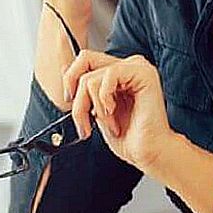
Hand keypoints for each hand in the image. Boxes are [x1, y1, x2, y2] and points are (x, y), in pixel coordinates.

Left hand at [62, 50, 175, 171]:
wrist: (148, 152)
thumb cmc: (129, 137)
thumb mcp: (96, 110)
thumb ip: (85, 89)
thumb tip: (64, 68)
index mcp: (119, 72)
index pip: (85, 60)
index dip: (70, 80)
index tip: (72, 103)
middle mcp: (128, 66)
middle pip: (84, 61)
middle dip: (78, 97)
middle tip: (84, 119)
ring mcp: (137, 67)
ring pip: (92, 76)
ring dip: (93, 108)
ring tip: (108, 124)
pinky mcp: (144, 73)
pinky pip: (109, 75)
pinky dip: (104, 100)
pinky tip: (114, 113)